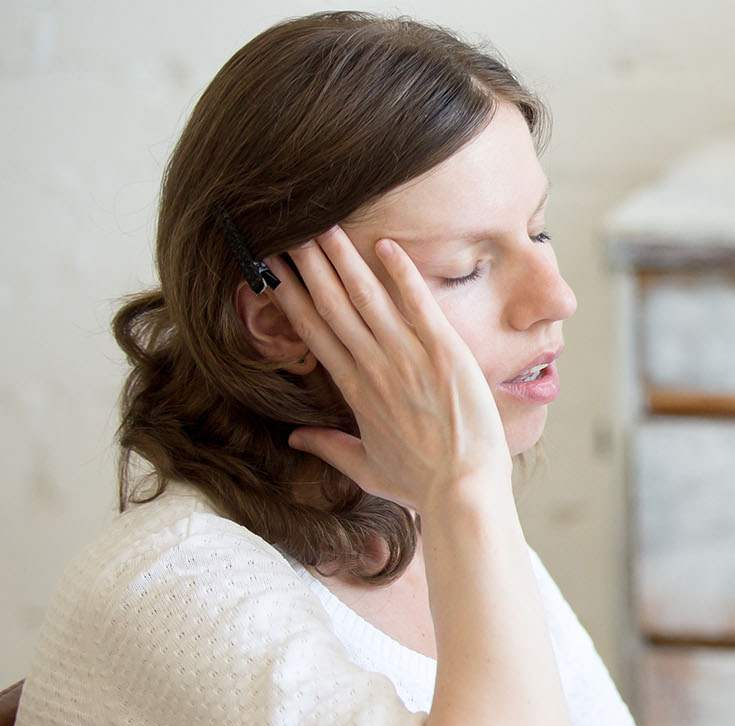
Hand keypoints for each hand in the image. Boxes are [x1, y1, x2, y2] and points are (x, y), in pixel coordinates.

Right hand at [264, 226, 510, 512]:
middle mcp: (373, 367)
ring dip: (344, 259)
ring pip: (366, 298)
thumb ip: (329, 448)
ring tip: (323, 225)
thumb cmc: (420, 484)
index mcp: (353, 390)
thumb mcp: (367, 469)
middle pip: (332, 306)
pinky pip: (419, 304)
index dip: (291, 298)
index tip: (272, 270)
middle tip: (288, 229)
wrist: (462, 491)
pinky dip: (402, 273)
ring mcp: (407, 358)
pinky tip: (386, 244)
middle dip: (308, 266)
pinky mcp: (443, 352)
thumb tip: (294, 438)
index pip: (314, 333)